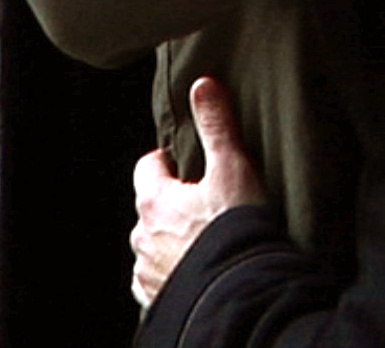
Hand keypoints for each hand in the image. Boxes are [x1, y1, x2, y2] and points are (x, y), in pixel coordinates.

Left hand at [129, 77, 265, 309]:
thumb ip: (217, 125)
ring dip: (172, 240)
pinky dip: (172, 272)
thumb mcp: (233, 168)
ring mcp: (147, 271)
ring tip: (206, 240)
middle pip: (151, 207)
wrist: (241, 292)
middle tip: (207, 203)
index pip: (147, 166)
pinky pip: (157, 279)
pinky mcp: (157, 298)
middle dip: (173, 202)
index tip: (190, 164)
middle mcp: (142, 236)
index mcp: (154, 201)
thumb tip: (203, 85)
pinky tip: (198, 269)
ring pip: (154, 244)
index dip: (168, 160)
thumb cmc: (236, 230)